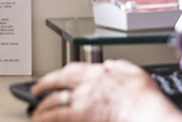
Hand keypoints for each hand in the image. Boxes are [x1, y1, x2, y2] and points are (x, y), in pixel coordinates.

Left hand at [31, 61, 181, 121]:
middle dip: (44, 85)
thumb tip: (112, 64)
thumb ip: (120, 67)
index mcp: (98, 72)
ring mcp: (81, 99)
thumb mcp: (134, 73)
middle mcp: (86, 83)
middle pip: (58, 82)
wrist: (145, 112)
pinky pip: (55, 116)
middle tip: (37, 90)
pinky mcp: (79, 114)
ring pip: (54, 100)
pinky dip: (45, 117)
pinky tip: (39, 120)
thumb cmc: (144, 98)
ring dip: (43, 106)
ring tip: (36, 111)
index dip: (61, 73)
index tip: (56, 76)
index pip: (73, 69)